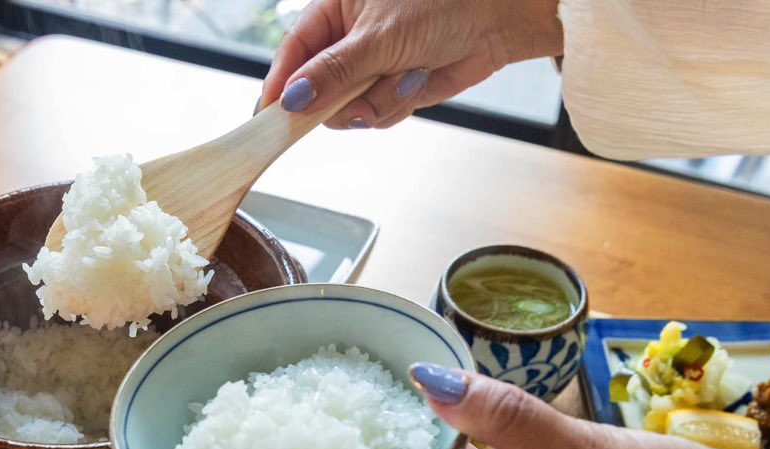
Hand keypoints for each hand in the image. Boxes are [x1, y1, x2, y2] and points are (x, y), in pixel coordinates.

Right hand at [258, 0, 563, 128]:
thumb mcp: (380, 36)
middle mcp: (346, 41)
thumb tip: (293, 99)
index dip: (281, 85)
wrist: (497, 18)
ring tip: (408, 74)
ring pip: (348, 109)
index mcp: (333, 10)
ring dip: (378, 101)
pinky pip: (378, 115)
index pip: (292, 53)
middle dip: (339, 101)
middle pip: (316, 91)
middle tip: (360, 99)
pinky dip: (398, 104)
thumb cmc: (443, 3)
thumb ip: (334, 71)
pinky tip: (419, 79)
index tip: (271, 115)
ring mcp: (369, 69)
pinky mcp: (392, 90)